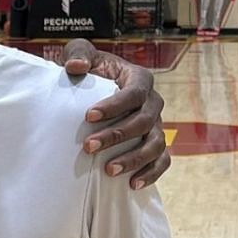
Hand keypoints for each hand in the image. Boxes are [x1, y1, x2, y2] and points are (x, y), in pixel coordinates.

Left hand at [63, 38, 169, 188]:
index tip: (88, 116)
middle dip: (117, 135)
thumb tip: (75, 66)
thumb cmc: (91, 69)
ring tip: (108, 170)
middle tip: (88, 146)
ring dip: (134, 159)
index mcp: (139, 79)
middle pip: (144, 121)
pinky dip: (151, 173)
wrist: (100, 87)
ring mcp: (158, 125)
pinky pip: (162, 161)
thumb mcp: (82, 54)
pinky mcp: (157, 144)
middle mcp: (154, 102)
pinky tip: (131, 184)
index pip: (134, 93)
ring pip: (156, 144)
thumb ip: (78, 53)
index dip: (114, 106)